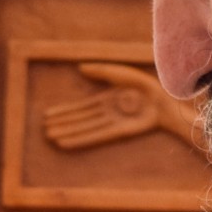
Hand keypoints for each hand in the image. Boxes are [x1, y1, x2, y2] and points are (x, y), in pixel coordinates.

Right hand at [41, 63, 204, 150]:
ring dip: (68, 133)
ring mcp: (113, 123)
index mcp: (110, 99)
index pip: (84, 108)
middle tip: (44, 129)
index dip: (66, 111)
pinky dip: (81, 140)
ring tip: (50, 137)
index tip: (49, 115)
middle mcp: (109, 113)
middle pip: (81, 120)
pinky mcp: (119, 132)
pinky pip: (96, 137)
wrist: (168, 101)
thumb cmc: (149, 86)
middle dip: (64, 124)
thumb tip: (80, 67)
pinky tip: (67, 143)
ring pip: (85, 129)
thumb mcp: (123, 74)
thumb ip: (103, 71)